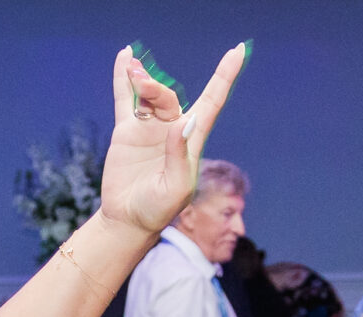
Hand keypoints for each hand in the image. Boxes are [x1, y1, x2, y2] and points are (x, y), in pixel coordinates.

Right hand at [97, 43, 246, 236]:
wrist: (128, 220)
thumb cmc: (158, 210)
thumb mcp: (174, 188)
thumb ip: (179, 155)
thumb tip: (182, 121)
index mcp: (191, 141)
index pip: (212, 102)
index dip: (224, 77)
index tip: (239, 51)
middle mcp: (172, 130)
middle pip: (169, 97)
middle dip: (156, 86)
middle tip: (141, 82)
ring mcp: (149, 128)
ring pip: (149, 94)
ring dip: (142, 79)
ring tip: (133, 69)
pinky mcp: (128, 131)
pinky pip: (126, 98)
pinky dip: (123, 78)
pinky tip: (125, 56)